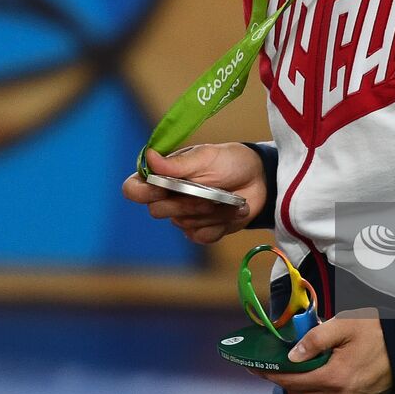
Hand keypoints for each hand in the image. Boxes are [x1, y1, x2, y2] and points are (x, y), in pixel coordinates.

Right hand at [120, 144, 266, 243]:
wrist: (259, 179)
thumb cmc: (230, 161)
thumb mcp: (206, 156)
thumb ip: (177, 163)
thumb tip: (149, 156)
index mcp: (164, 174)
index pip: (134, 188)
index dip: (143, 192)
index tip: (163, 187)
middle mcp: (169, 196)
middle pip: (157, 211)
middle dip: (186, 202)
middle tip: (209, 192)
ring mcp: (184, 215)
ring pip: (183, 224)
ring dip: (209, 212)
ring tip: (228, 198)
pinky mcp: (201, 230)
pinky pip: (199, 237)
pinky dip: (218, 225)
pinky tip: (230, 212)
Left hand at [254, 309, 391, 393]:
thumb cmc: (378, 334)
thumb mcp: (345, 325)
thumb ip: (315, 338)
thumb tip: (292, 354)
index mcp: (336, 378)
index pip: (292, 379)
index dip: (270, 371)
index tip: (254, 364)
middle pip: (299, 389)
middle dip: (283, 375)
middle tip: (270, 360)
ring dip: (299, 381)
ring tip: (292, 364)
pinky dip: (316, 388)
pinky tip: (313, 373)